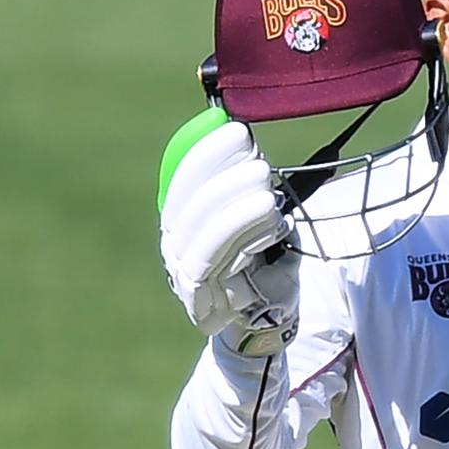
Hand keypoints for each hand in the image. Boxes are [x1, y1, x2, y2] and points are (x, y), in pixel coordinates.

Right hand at [159, 121, 298, 355]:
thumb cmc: (263, 258)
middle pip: (190, 203)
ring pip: (204, 232)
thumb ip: (243, 180)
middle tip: (261, 162)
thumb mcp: (256, 214)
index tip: (237, 131)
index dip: (207, 152)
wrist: (265, 318)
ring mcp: (184, 273)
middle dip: (225, 177)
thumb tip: (240, 130)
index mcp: (181, 216)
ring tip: (269, 192)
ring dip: (238, 207)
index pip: (183, 178)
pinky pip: (218, 262)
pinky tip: (274, 224)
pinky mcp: (201, 299)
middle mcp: (175, 243)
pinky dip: (245, 237)